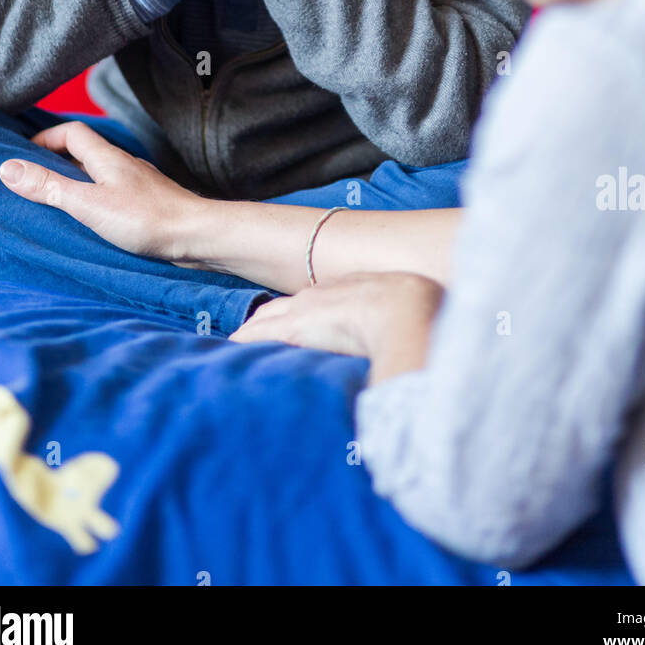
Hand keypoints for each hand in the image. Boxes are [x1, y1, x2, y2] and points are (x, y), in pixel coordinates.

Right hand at [0, 121, 201, 262]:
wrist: (198, 236)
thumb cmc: (146, 219)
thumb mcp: (87, 204)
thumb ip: (48, 187)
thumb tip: (8, 168)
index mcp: (107, 158)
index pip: (72, 132)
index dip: (46, 138)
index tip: (24, 155)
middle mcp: (123, 165)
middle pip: (84, 152)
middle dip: (56, 160)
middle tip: (32, 180)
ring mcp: (138, 184)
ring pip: (100, 174)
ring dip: (76, 182)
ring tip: (55, 203)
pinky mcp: (148, 204)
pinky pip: (113, 193)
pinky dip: (95, 199)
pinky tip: (92, 221)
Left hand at [229, 270, 443, 358]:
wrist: (407, 305)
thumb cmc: (416, 310)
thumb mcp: (404, 312)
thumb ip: (395, 328)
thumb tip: (407, 347)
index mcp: (344, 292)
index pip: (309, 304)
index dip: (296, 314)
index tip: (285, 324)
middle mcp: (319, 296)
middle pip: (280, 308)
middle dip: (265, 321)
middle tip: (247, 335)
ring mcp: (305, 311)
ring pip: (266, 321)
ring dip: (252, 334)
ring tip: (233, 347)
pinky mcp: (295, 328)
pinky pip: (258, 336)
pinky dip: (243, 343)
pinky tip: (228, 352)